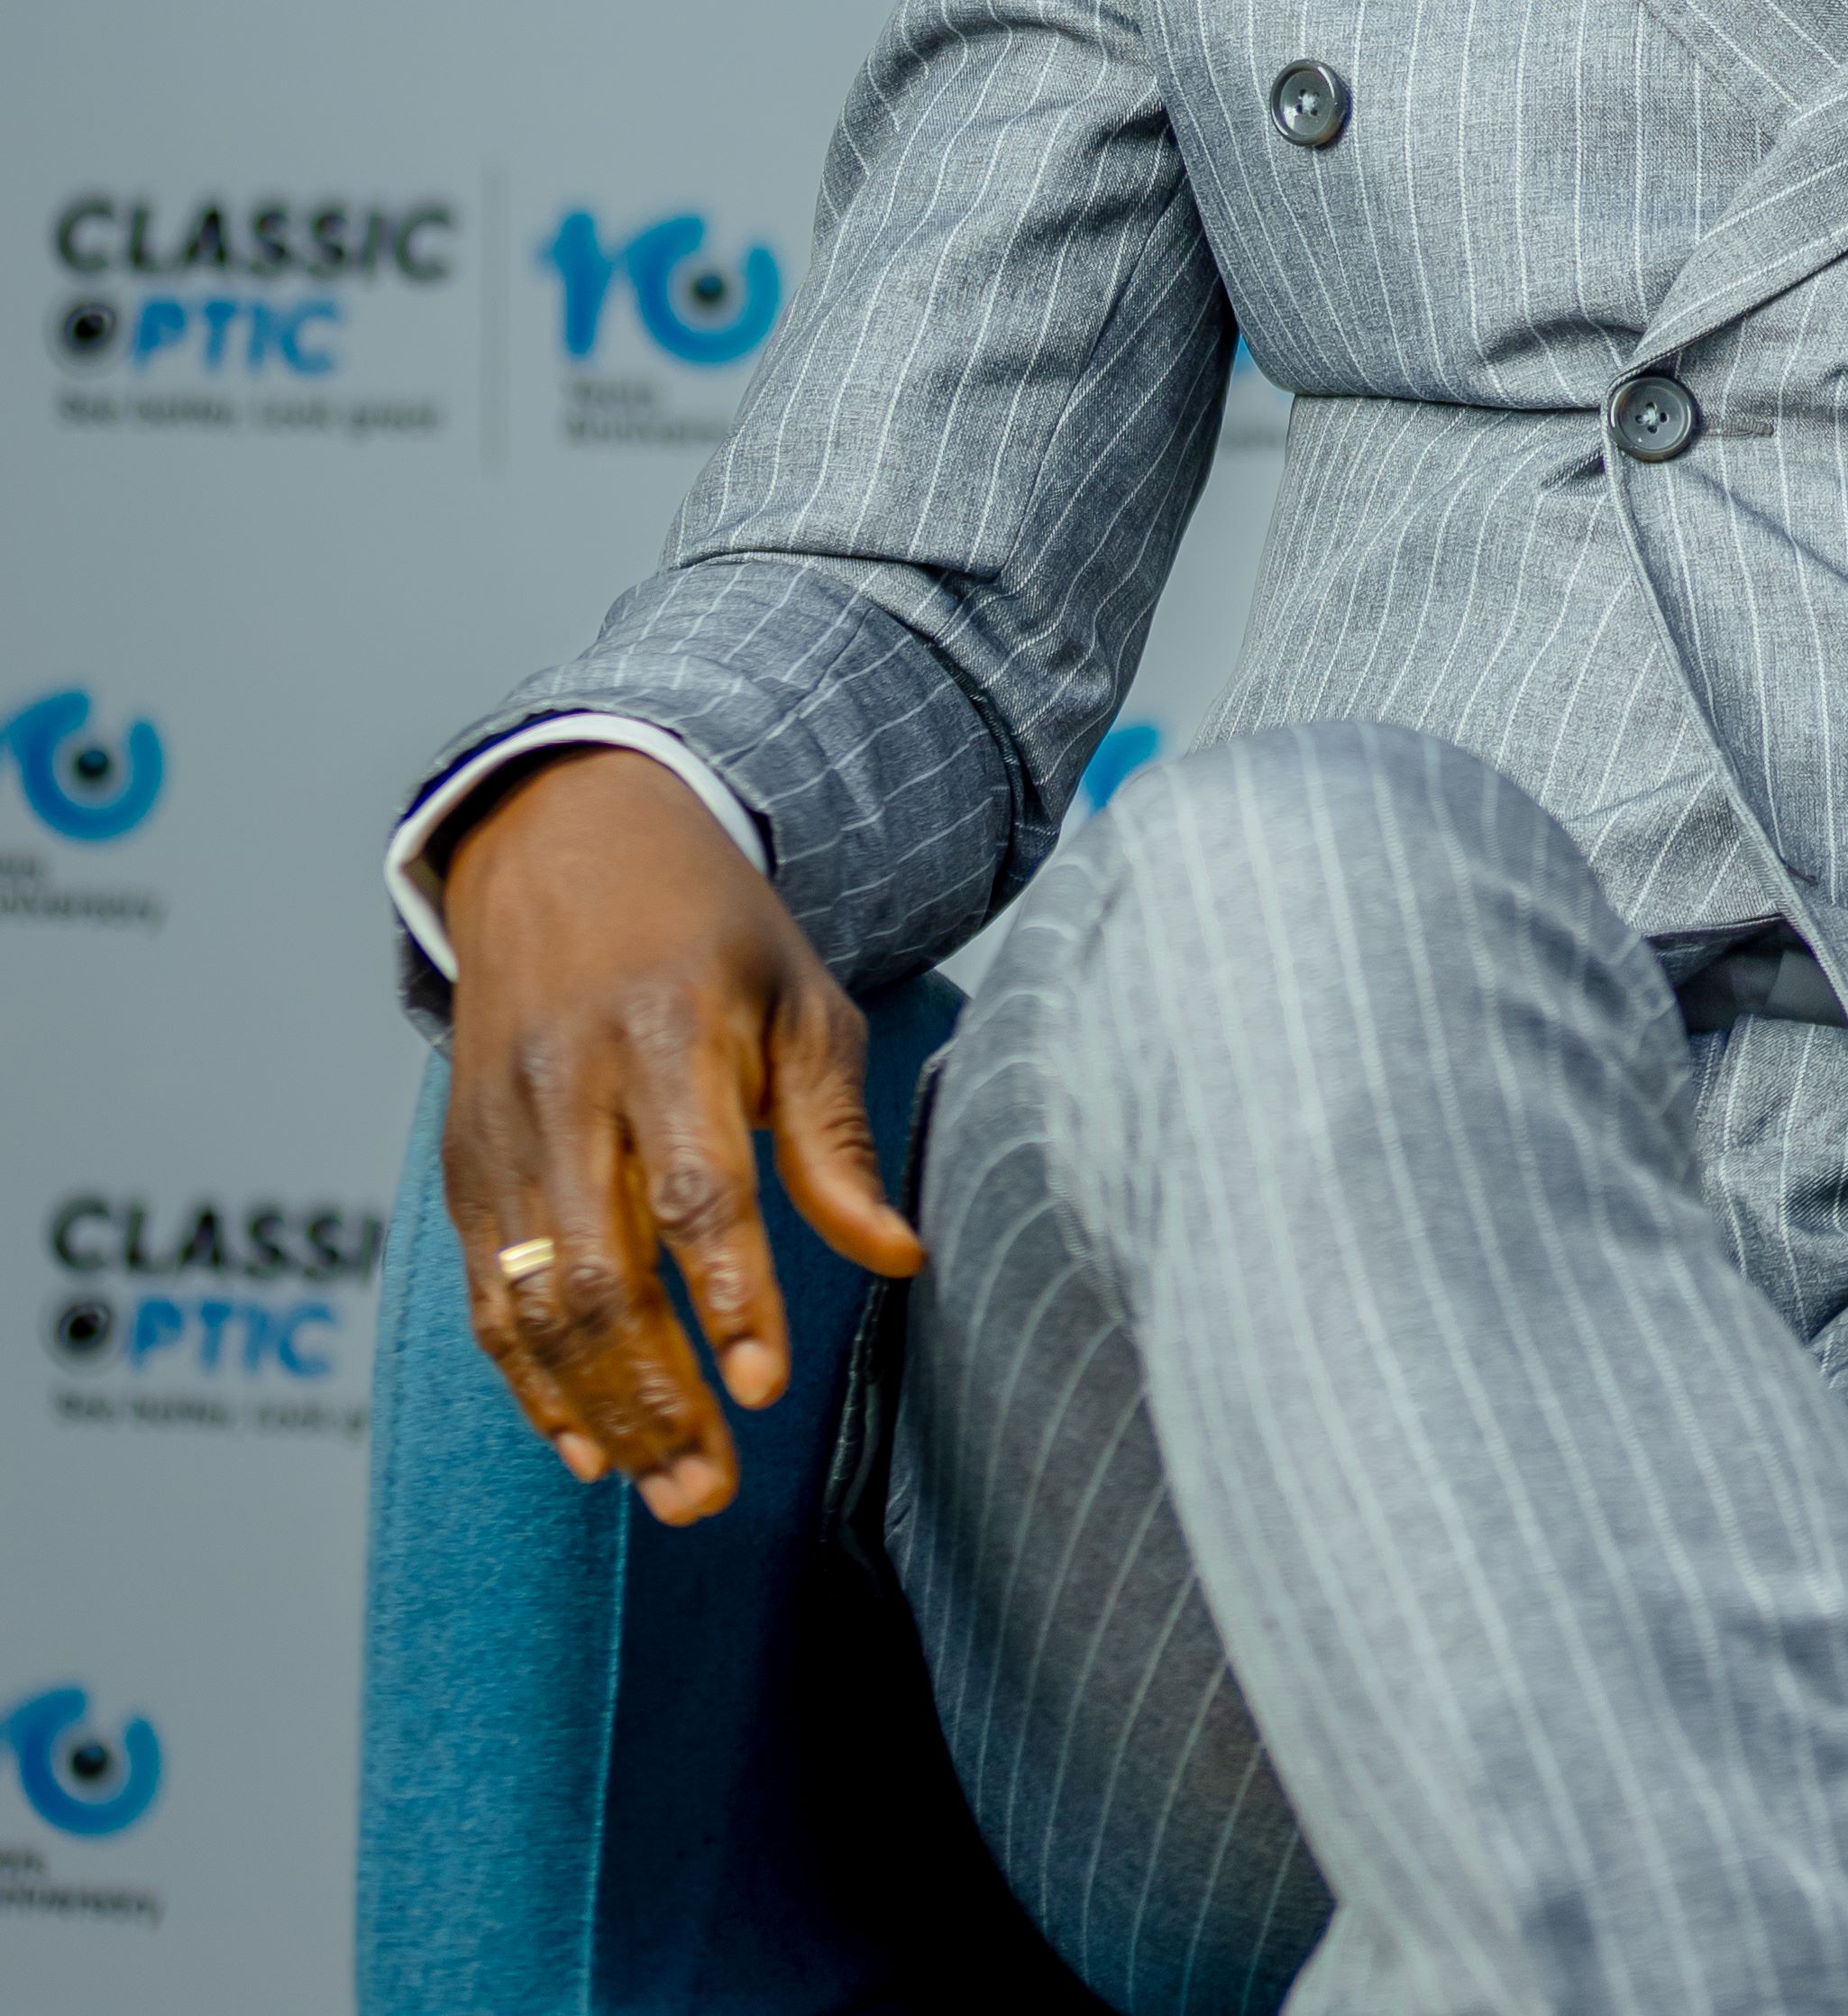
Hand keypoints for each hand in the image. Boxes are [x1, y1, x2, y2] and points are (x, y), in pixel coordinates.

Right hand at [436, 746, 921, 1523]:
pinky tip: (585, 1445)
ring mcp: (503, 1128)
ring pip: (538, 1301)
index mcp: (667, 1030)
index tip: (765, 1387)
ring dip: (600, 1410)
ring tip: (666, 1490)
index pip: (695, 1185)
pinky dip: (531, 1382)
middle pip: (604, 1268)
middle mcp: (570, 1083)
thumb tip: (896, 1257)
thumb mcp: (800, 997)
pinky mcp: (463, 1163)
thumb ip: (836, 1133)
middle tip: (711, 1492)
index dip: (728, 1292)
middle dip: (659, 1393)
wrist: (563, 842)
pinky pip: (492, 1294)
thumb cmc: (710, 931)